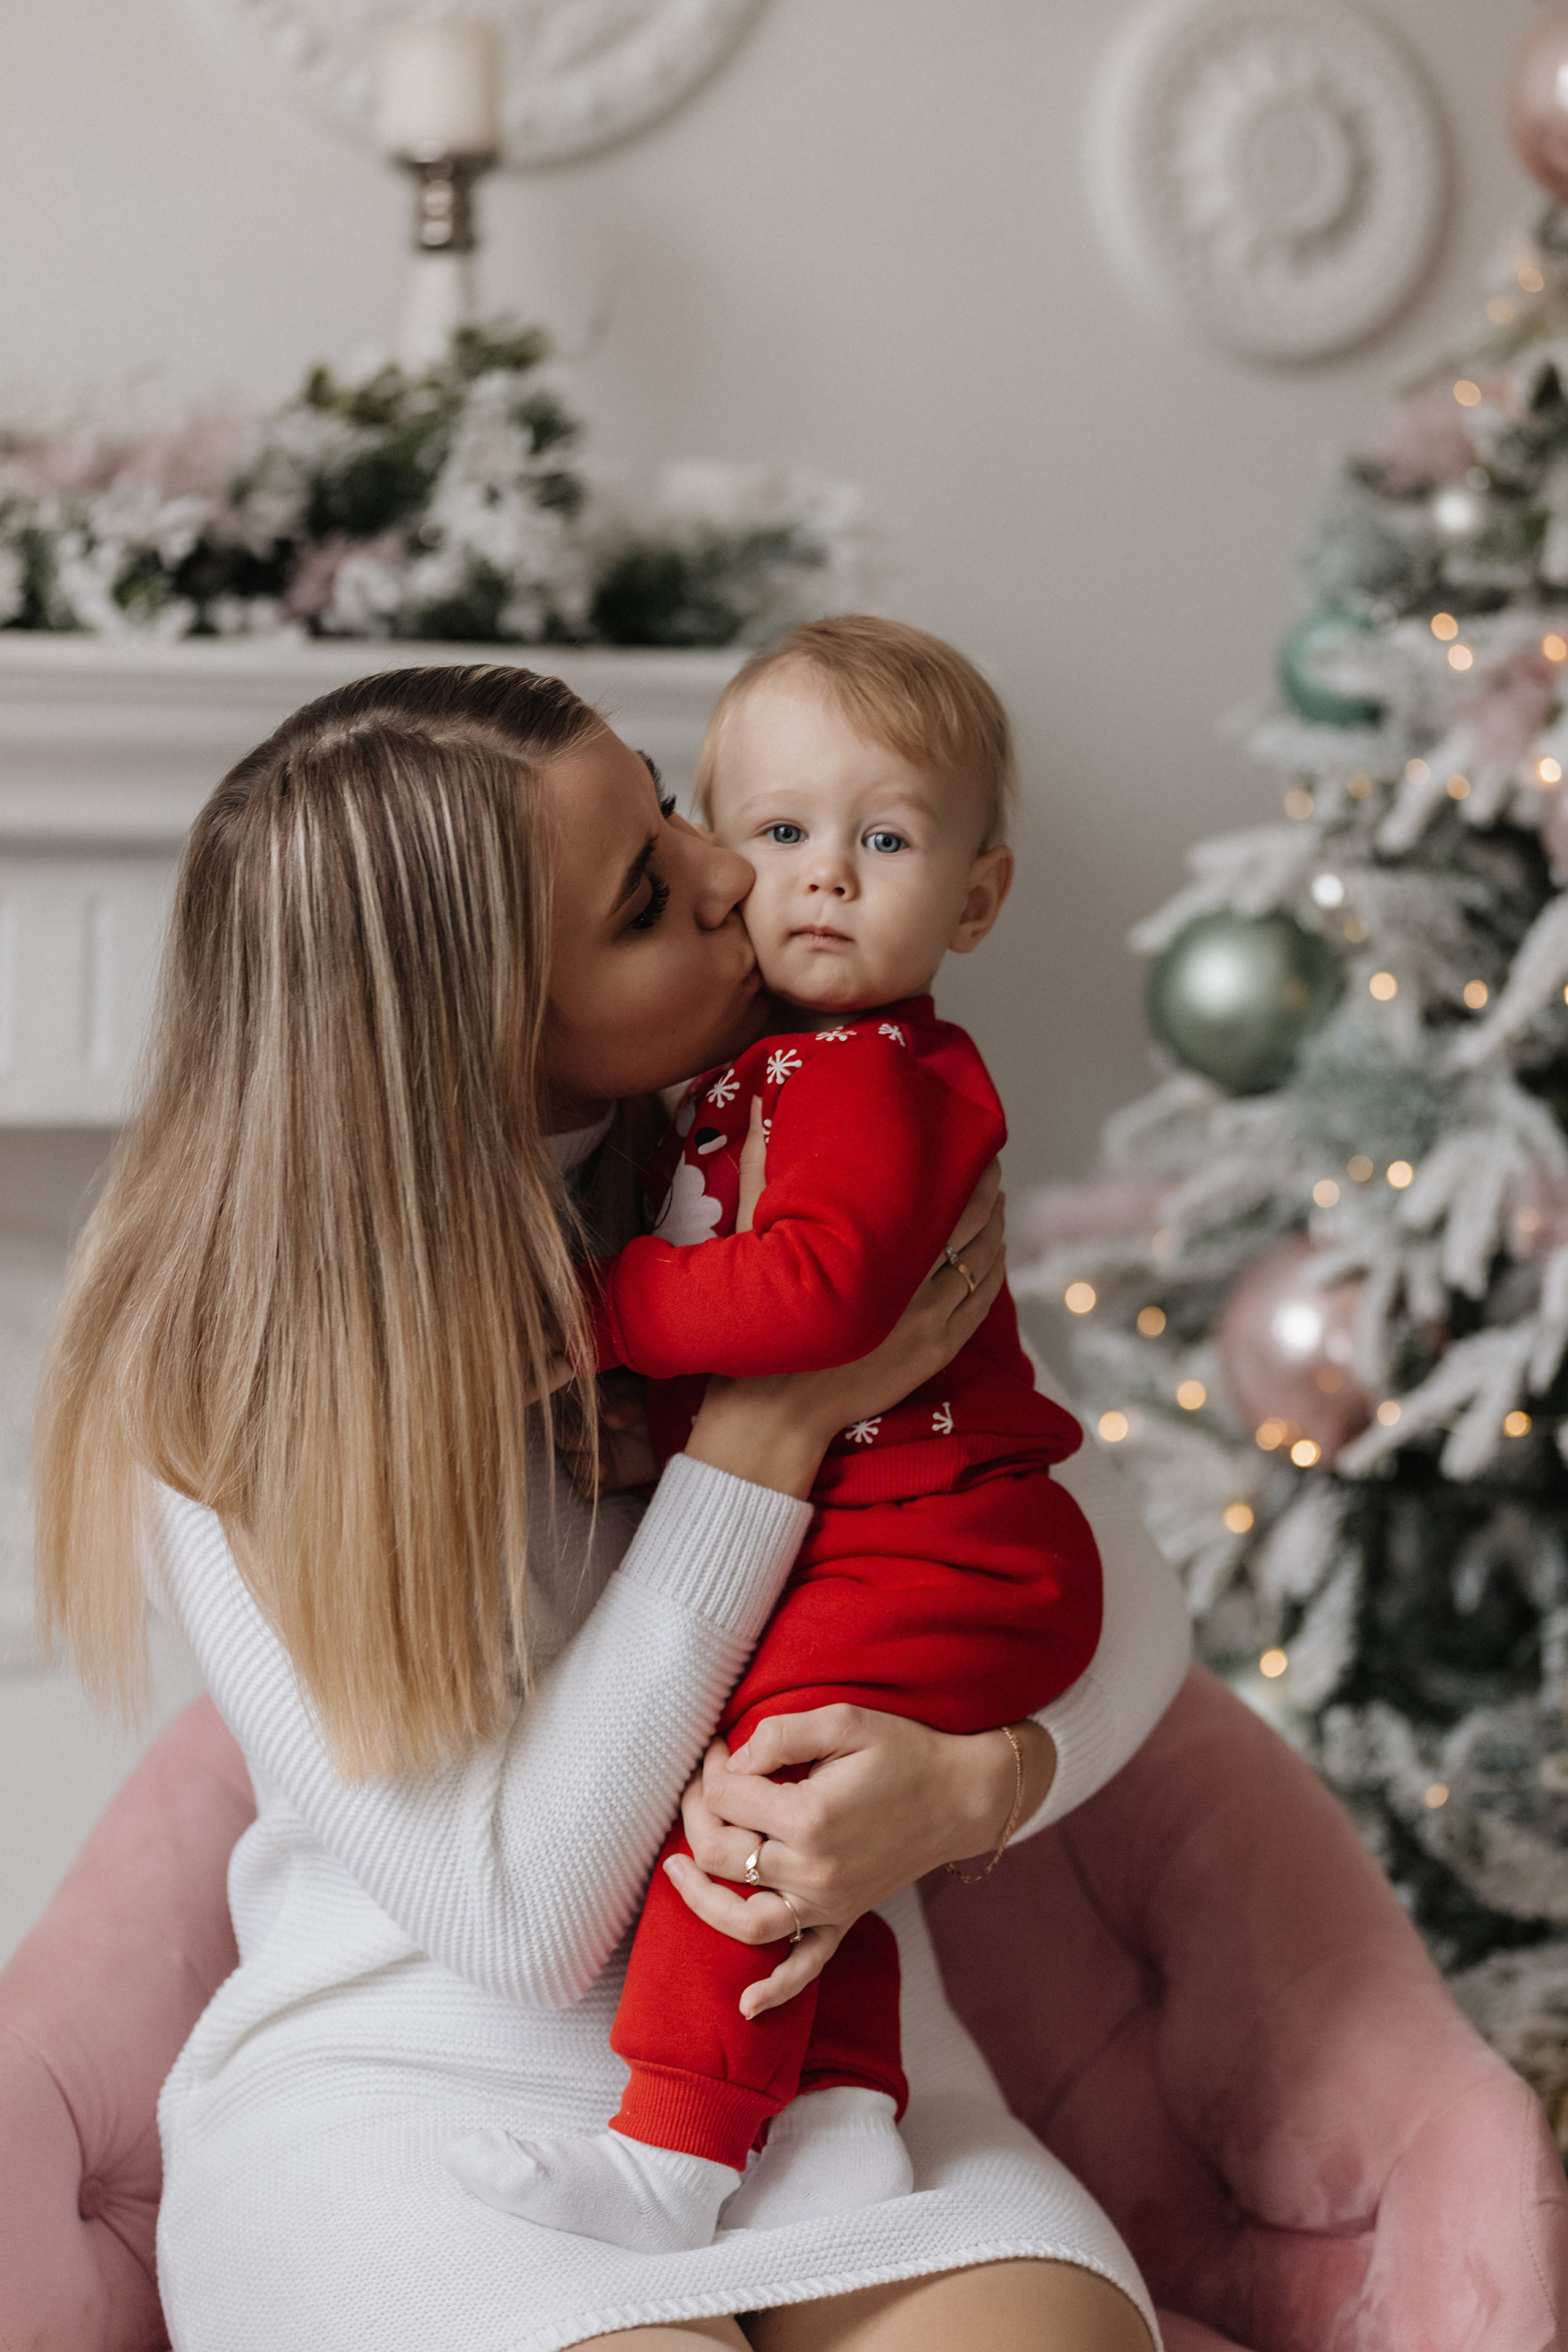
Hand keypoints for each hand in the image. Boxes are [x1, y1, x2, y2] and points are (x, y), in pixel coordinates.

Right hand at [555, 1372, 656, 1500]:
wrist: (666, 1437)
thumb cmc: (648, 1413)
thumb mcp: (640, 1406)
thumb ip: (625, 1410)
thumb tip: (609, 1418)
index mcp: (587, 1415)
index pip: (566, 1422)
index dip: (571, 1430)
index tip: (588, 1433)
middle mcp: (584, 1437)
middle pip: (566, 1445)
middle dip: (576, 1449)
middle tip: (595, 1448)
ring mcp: (593, 1458)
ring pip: (576, 1467)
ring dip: (585, 1471)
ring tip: (604, 1470)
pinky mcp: (604, 1479)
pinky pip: (589, 1487)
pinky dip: (592, 1489)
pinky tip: (601, 1488)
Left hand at [663, 1702, 1054, 2014]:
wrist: (962, 1795)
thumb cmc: (904, 1751)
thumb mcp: (845, 1720)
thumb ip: (783, 1734)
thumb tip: (736, 1761)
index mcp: (811, 1817)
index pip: (729, 1795)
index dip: (716, 1765)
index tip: (724, 1745)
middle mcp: (813, 1870)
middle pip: (722, 1852)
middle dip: (698, 1811)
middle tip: (704, 1782)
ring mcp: (828, 1904)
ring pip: (744, 1921)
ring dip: (701, 1899)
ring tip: (675, 1870)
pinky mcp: (844, 1920)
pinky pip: (806, 1966)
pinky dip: (775, 1989)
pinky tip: (746, 2004)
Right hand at [685, 1161, 1006, 1498]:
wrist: (772, 1415)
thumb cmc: (760, 1327)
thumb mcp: (754, 1243)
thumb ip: (761, 1173)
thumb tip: (756, 1108)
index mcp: (875, 1255)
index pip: (940, 1198)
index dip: (963, 1170)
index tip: (967, 1144)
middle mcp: (913, 1287)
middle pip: (970, 1226)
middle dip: (984, 1192)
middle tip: (986, 1163)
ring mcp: (931, 1325)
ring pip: (982, 1264)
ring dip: (993, 1228)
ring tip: (994, 1202)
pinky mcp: (936, 1354)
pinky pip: (981, 1303)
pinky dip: (992, 1272)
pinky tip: (992, 1254)